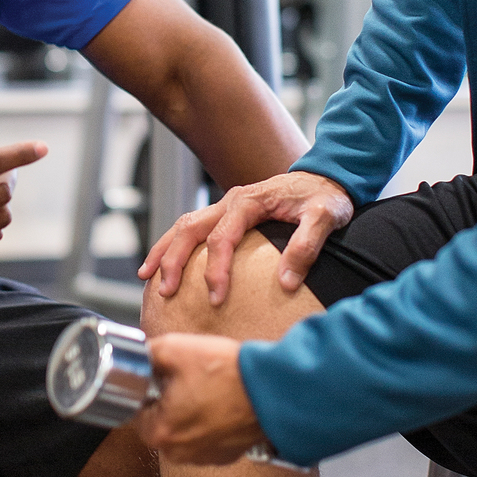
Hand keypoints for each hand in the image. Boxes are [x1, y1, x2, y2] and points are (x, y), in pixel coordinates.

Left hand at [136, 333, 265, 464]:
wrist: (274, 389)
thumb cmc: (228, 373)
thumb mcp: (176, 348)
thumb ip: (148, 353)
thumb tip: (139, 356)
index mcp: (159, 432)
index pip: (137, 410)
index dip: (148, 389)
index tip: (164, 377)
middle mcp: (178, 453)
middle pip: (160, 421)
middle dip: (169, 400)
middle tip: (189, 379)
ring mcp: (204, 457)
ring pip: (184, 429)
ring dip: (190, 411)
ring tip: (209, 389)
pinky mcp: (225, 455)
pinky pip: (206, 436)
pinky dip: (211, 421)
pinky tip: (222, 402)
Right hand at [139, 171, 353, 306]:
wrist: (329, 178)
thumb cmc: (327, 198)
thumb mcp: (325, 218)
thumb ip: (306, 247)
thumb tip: (286, 283)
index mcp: (249, 201)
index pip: (221, 238)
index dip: (215, 270)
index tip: (215, 299)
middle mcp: (231, 200)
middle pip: (189, 228)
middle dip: (173, 260)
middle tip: (166, 291)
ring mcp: (227, 206)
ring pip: (184, 226)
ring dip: (164, 250)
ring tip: (147, 277)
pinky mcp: (229, 215)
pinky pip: (194, 228)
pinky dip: (175, 245)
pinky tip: (167, 265)